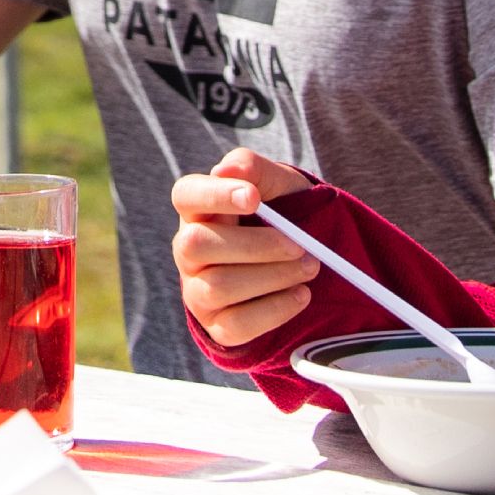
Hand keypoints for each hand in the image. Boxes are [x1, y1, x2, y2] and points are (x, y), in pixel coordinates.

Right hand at [169, 150, 316, 347]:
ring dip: (273, 277)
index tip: (254, 198)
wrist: (300, 259)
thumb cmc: (280, 214)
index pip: (185, 195)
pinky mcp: (217, 325)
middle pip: (197, 245)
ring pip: (218, 286)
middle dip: (256, 246)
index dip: (214, 196)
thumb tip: (226, 170)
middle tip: (300, 245)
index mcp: (198, 209)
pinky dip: (276, 310)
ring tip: (309, 267)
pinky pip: (236, 325)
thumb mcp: (277, 184)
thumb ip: (253, 169)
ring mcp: (197, 290)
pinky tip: (301, 294)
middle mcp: (188, 250)